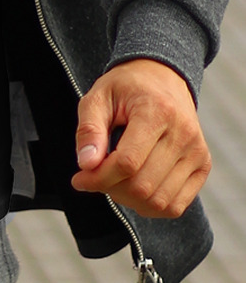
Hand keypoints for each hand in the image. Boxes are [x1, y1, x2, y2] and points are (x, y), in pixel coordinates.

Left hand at [71, 58, 210, 218]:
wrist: (161, 76)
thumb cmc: (125, 87)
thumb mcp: (97, 97)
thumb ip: (89, 129)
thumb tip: (86, 164)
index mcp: (157, 111)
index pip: (127, 162)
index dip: (99, 177)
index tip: (79, 178)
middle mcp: (183, 134)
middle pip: (142, 185)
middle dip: (110, 188)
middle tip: (94, 176)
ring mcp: (197, 152)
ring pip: (159, 201)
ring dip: (128, 199)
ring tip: (113, 179)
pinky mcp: (203, 165)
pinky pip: (176, 205)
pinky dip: (150, 206)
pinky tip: (132, 187)